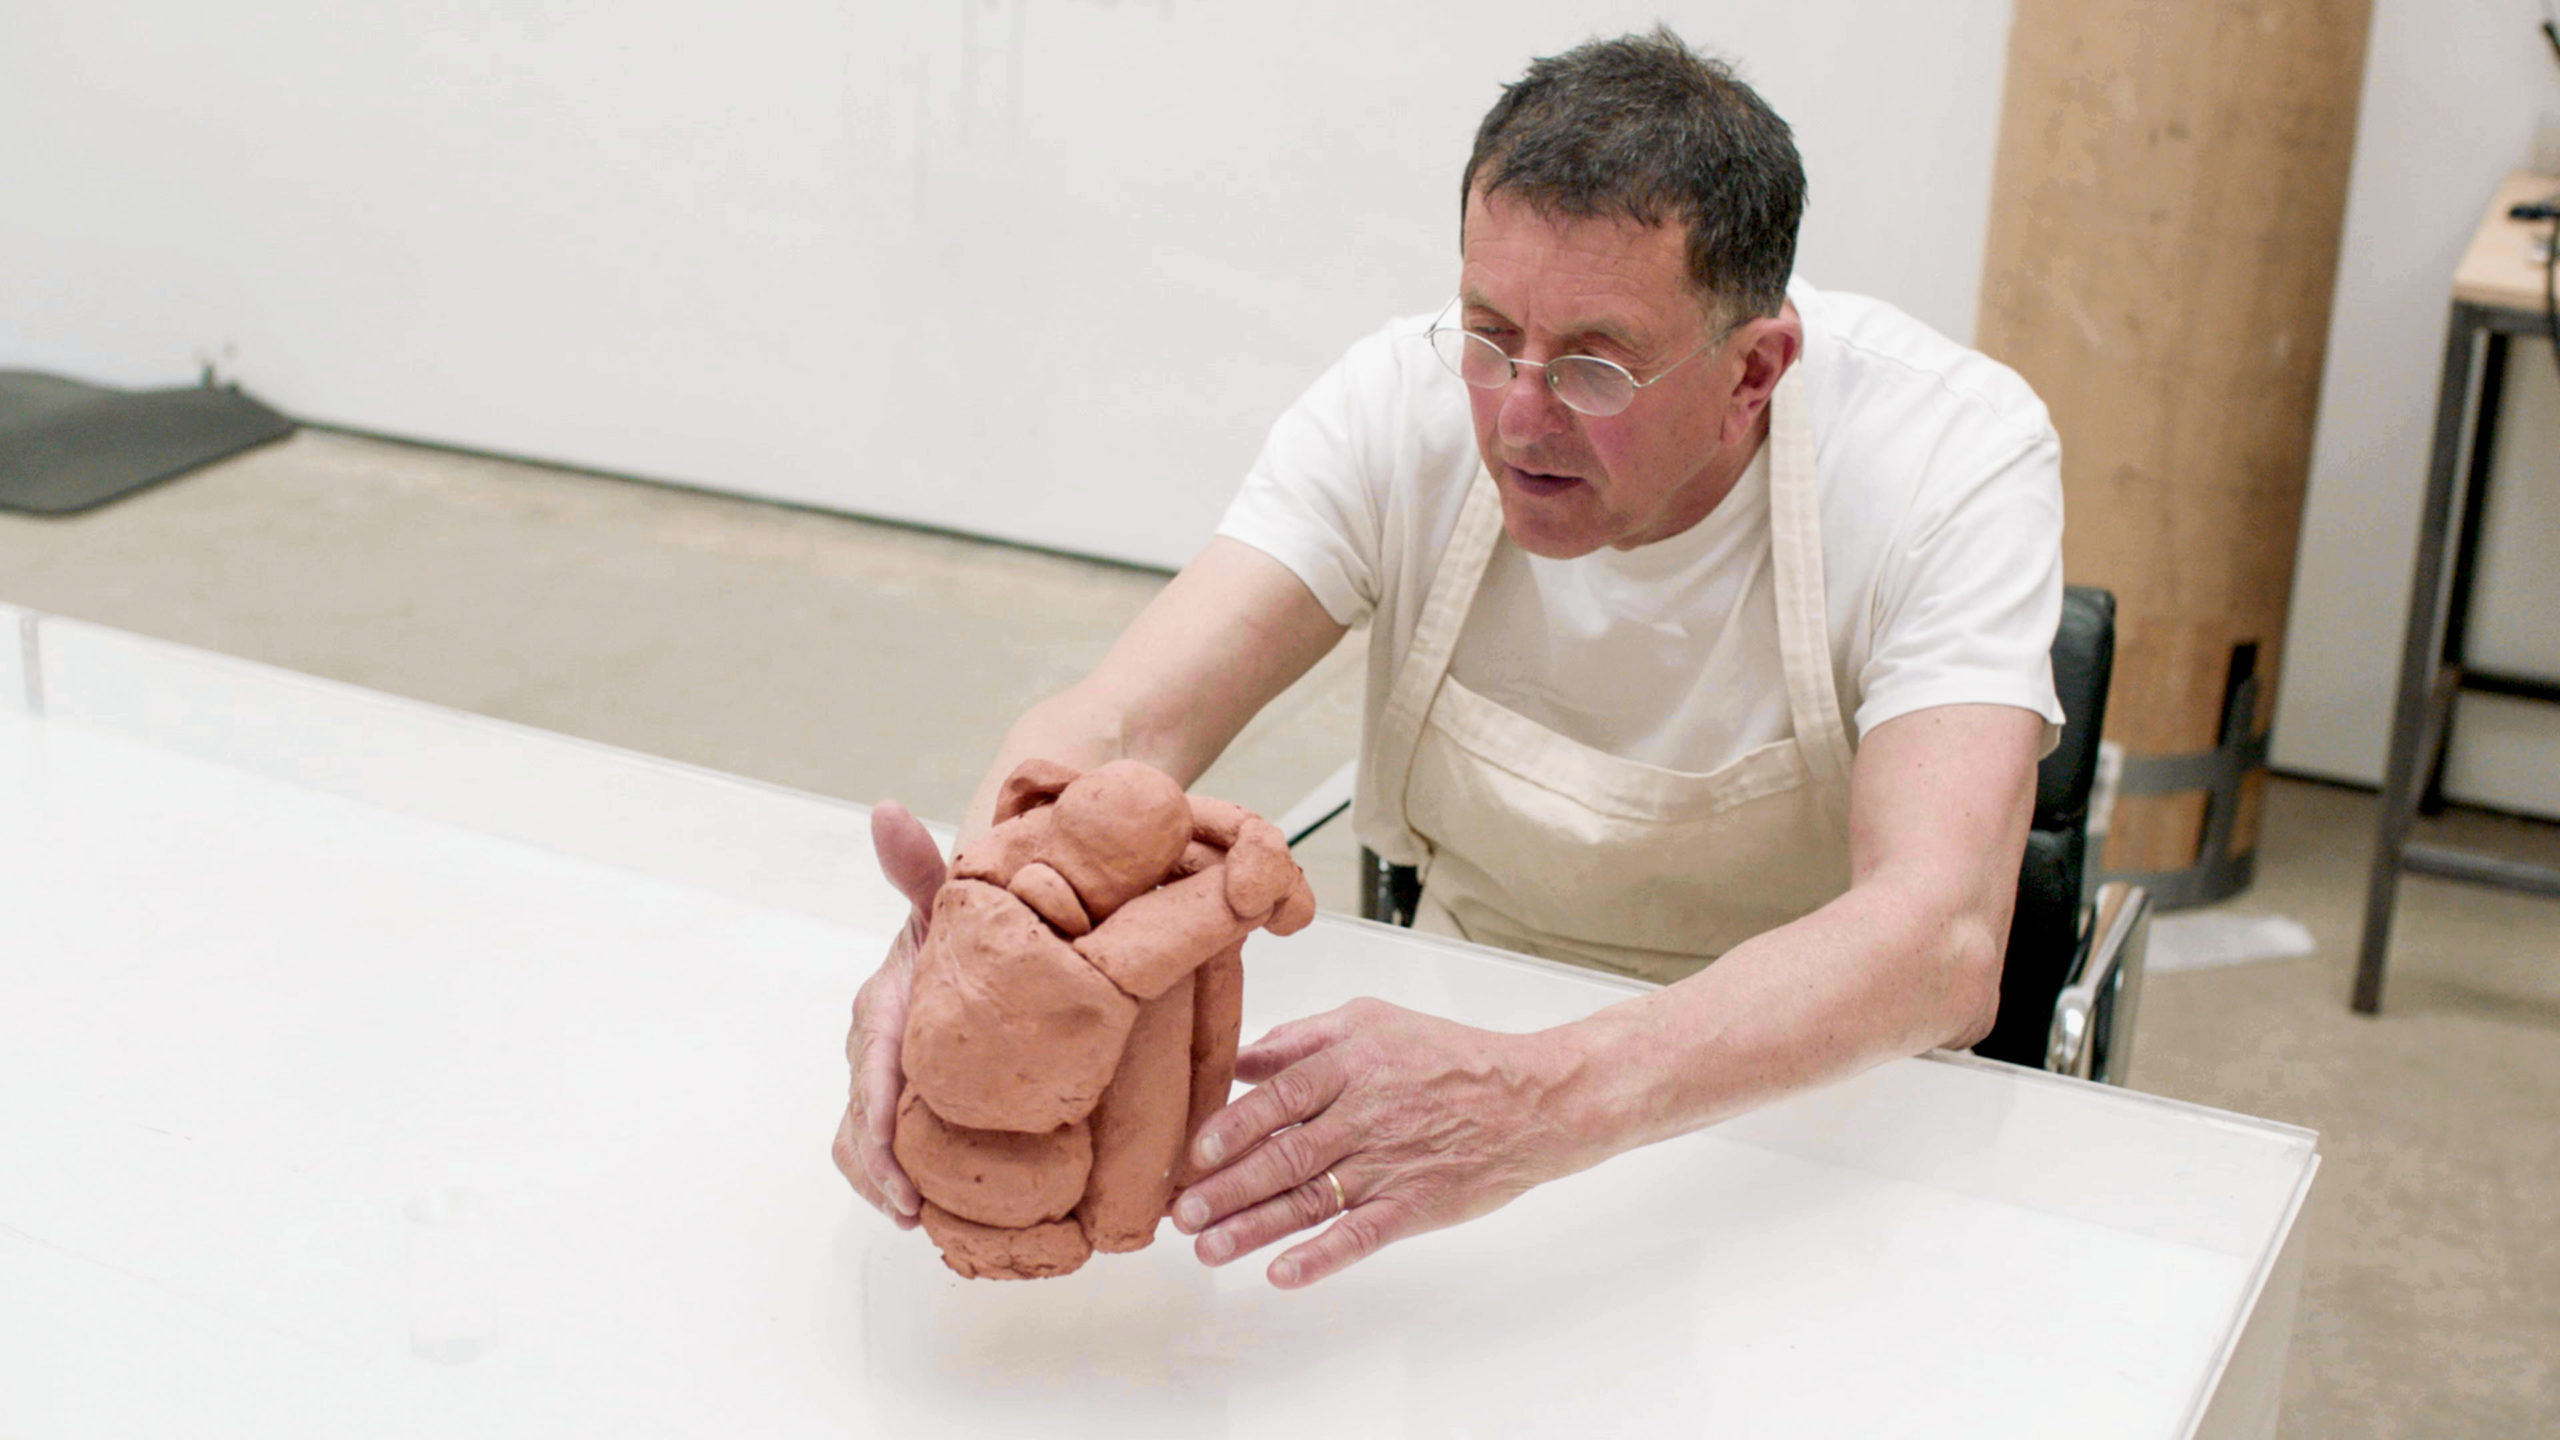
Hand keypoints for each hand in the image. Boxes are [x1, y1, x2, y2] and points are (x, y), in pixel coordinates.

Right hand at [830, 801, 947, 1227]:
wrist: (964, 928)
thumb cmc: (963, 917)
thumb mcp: (948, 893)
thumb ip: (918, 865)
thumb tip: (885, 810)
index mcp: (882, 1005)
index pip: (874, 1075)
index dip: (881, 1132)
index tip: (900, 1176)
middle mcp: (871, 1046)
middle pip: (861, 1121)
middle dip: (881, 1172)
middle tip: (917, 1212)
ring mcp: (882, 1075)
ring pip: (859, 1141)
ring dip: (881, 1184)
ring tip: (921, 1220)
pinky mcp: (899, 1094)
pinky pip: (879, 1144)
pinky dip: (891, 1178)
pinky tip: (926, 1208)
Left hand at [1168, 998, 1581, 1288]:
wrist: (1531, 1099)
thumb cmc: (1448, 1056)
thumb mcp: (1371, 1020)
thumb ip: (1302, 1038)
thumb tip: (1240, 1060)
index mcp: (1350, 1065)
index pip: (1277, 1099)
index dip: (1231, 1129)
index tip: (1193, 1154)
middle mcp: (1364, 1116)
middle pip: (1283, 1158)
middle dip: (1226, 1189)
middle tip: (1181, 1214)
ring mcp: (1389, 1166)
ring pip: (1310, 1201)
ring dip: (1254, 1228)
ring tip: (1208, 1250)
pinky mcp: (1414, 1206)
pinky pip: (1360, 1236)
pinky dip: (1321, 1257)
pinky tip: (1282, 1274)